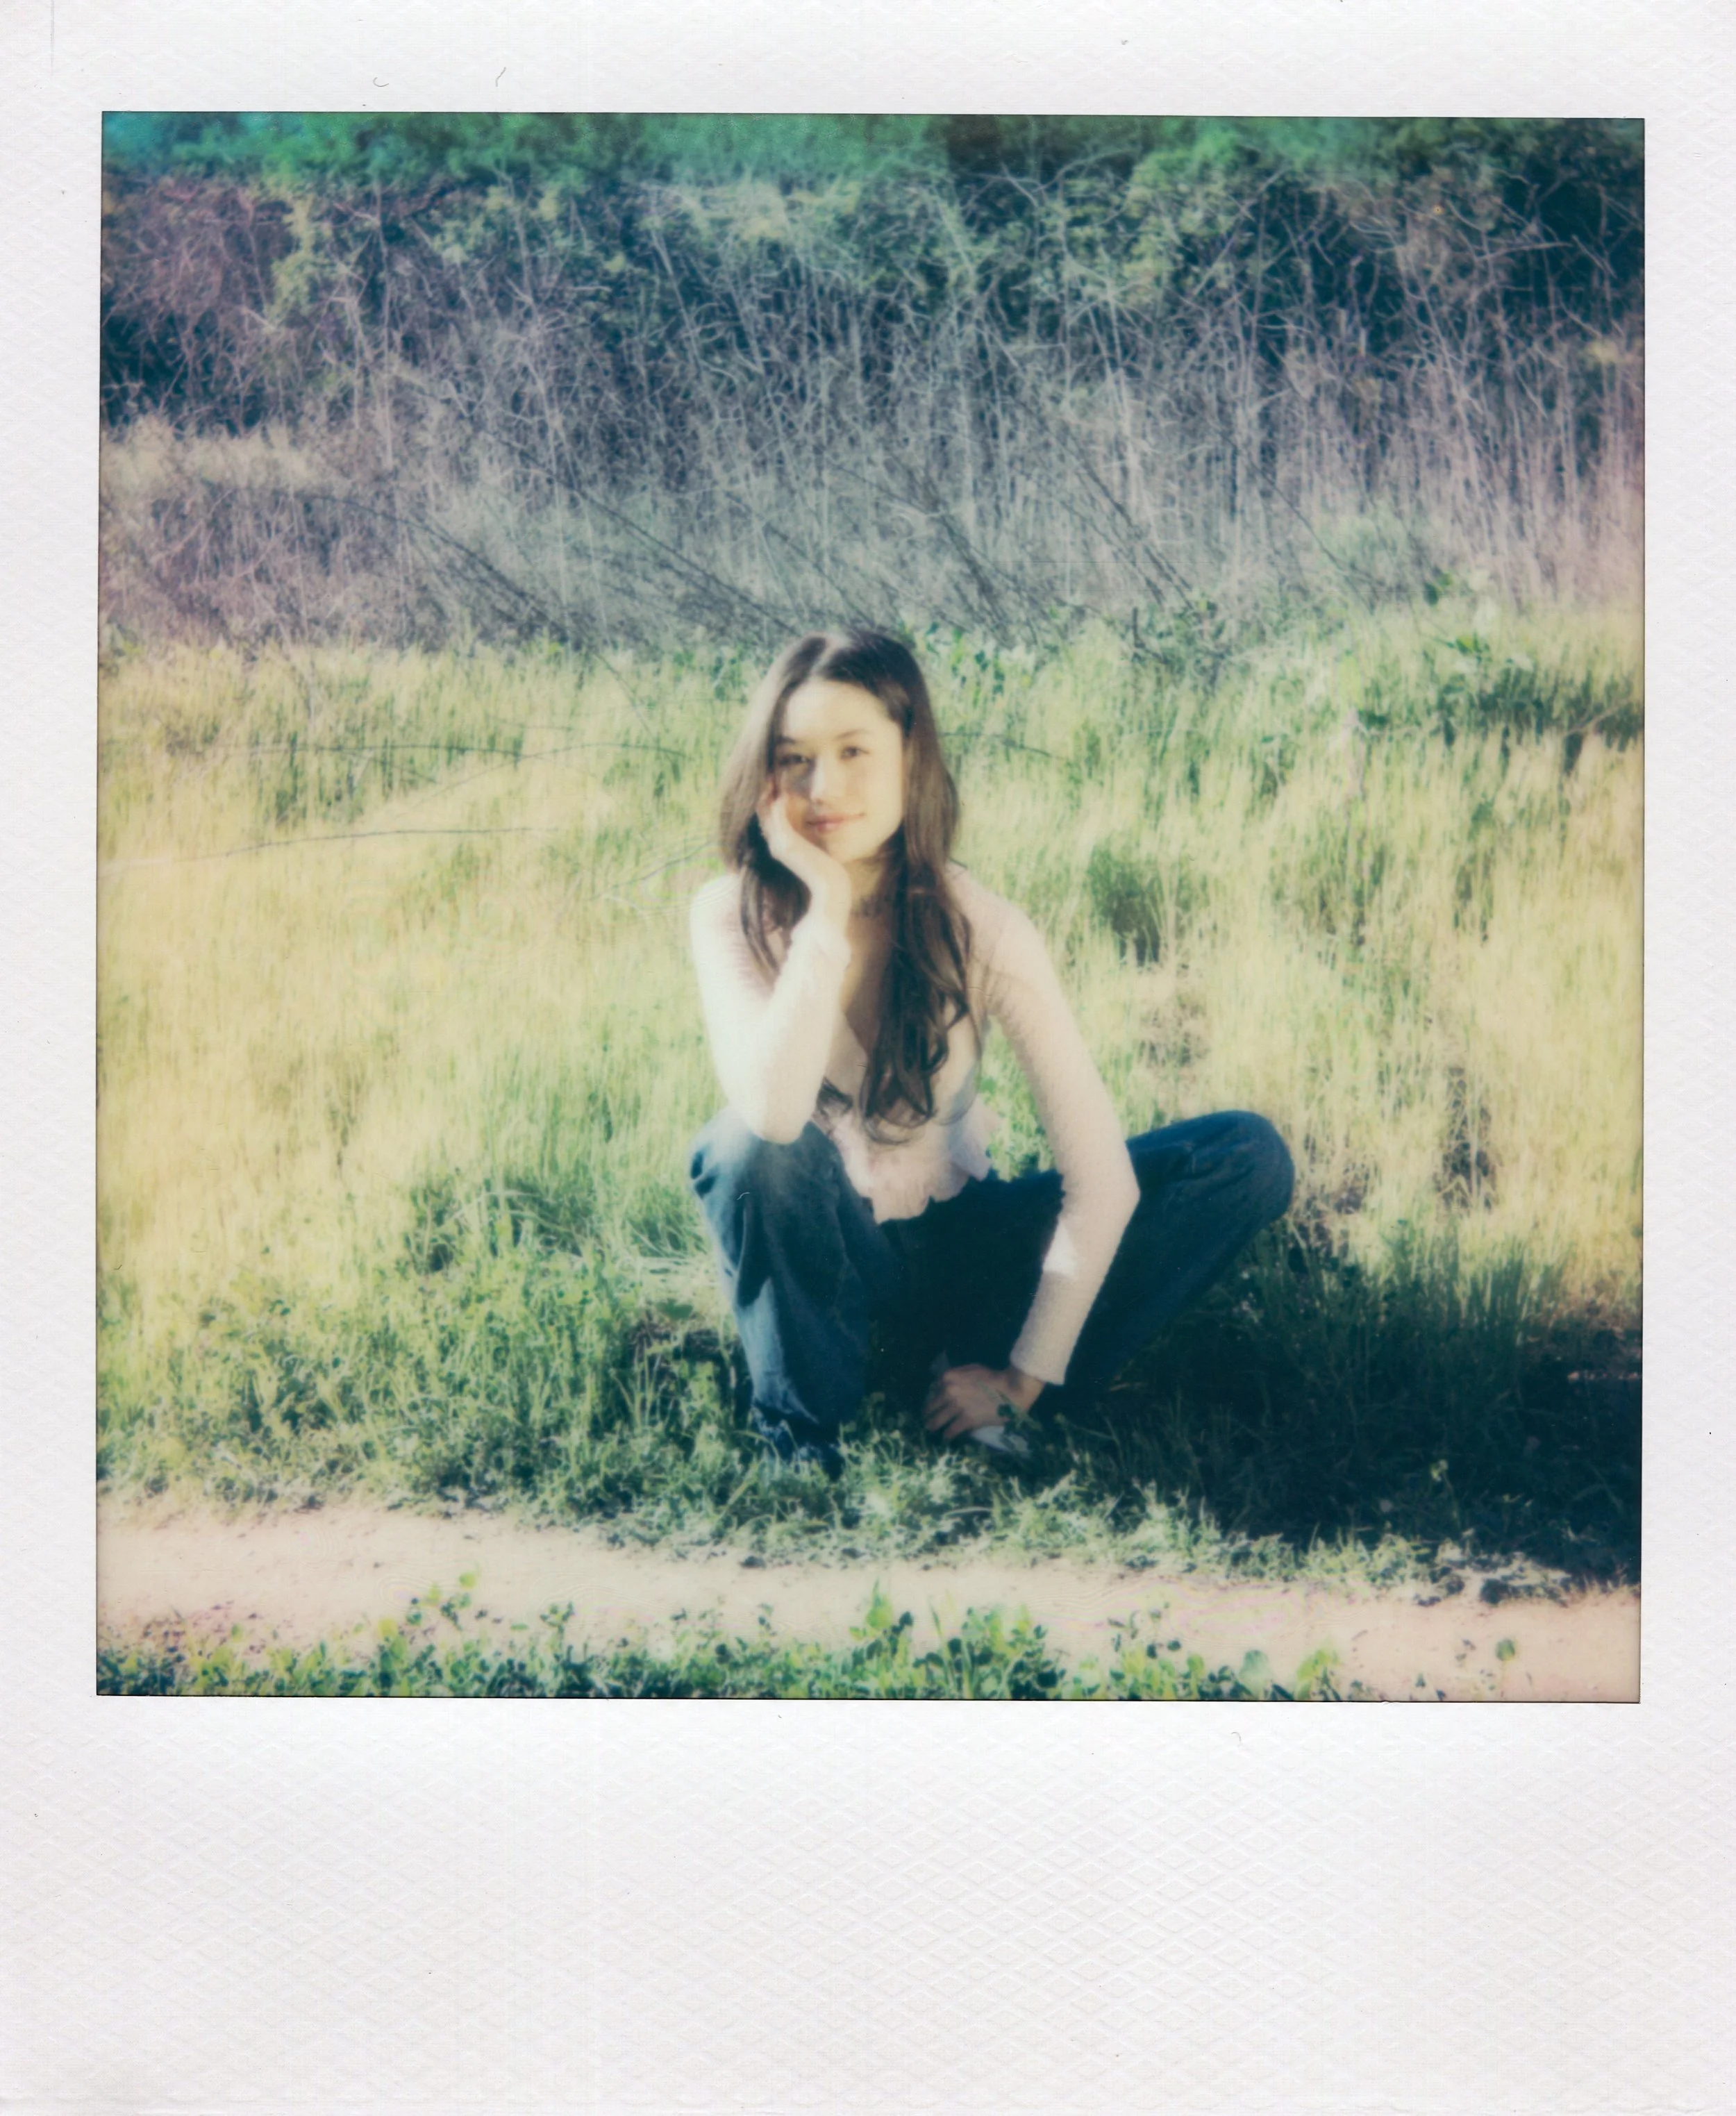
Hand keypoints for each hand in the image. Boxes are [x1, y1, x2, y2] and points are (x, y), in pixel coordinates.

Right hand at [755, 779, 851, 925]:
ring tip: (771, 778)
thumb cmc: (828, 870)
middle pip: (763, 813)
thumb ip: (810, 839)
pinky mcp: (787, 844)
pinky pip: (777, 820)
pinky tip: (782, 793)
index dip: (769, 800)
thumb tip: (817, 826)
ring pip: (766, 814)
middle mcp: (776, 844)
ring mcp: (779, 845)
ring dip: (767, 795)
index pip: (770, 818)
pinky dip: (777, 806)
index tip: (774, 783)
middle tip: (768, 775)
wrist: (830, 887)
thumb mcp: (816, 849)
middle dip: (764, 793)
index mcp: (782, 846)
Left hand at [923, 1363, 1044, 1442]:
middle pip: (931, 1406)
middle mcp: (948, 1391)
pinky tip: (946, 1438)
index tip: (933, 1404)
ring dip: (932, 1426)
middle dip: (928, 1414)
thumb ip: (956, 1375)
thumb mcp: (972, 1369)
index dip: (933, 1398)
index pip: (933, 1390)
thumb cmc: (993, 1377)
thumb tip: (944, 1385)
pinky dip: (947, 1435)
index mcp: (949, 1377)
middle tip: (926, 1420)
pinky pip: (951, 1430)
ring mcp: (956, 1406)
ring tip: (930, 1430)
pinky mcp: (966, 1420)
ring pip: (937, 1420)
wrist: (1010, 1390)